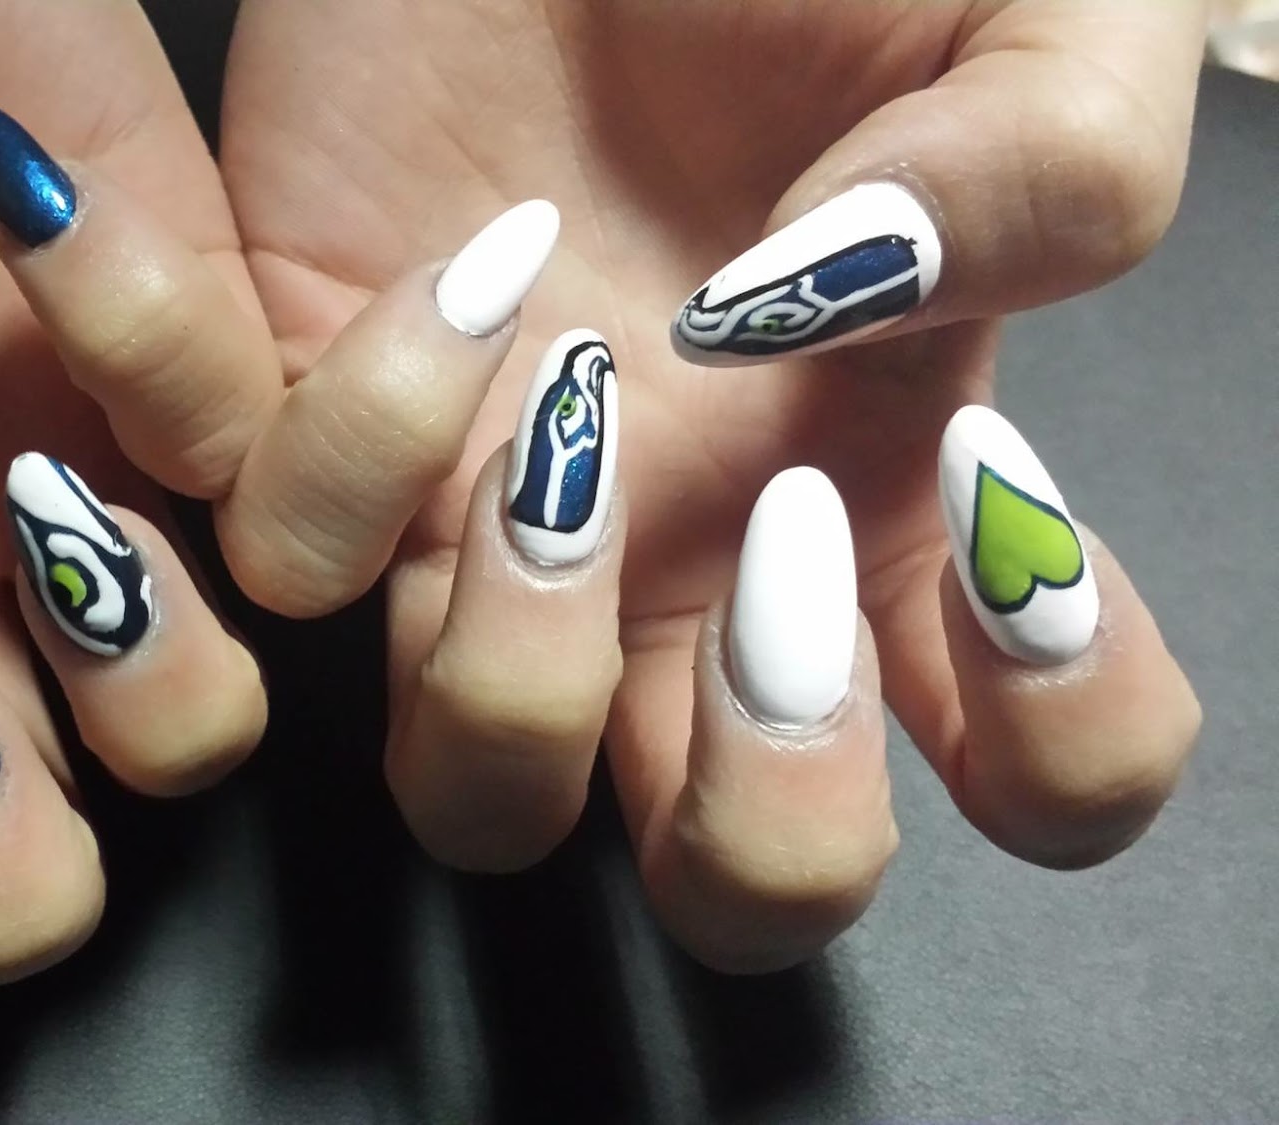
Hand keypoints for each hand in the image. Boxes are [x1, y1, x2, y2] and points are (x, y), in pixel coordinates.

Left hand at [212, 0, 1205, 970]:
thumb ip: (1056, 173)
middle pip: (737, 885)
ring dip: (520, 659)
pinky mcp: (319, 428)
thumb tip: (862, 310)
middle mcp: (693, 563)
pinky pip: (293, 558)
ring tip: (582, 401)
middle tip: (766, 556)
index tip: (1004, 524)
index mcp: (891, 500)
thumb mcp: (1029, 12)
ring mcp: (497, 523)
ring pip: (474, 794)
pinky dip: (363, 434)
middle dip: (763, 808)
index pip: (1038, 777)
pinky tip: (469, 261)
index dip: (1062, 733)